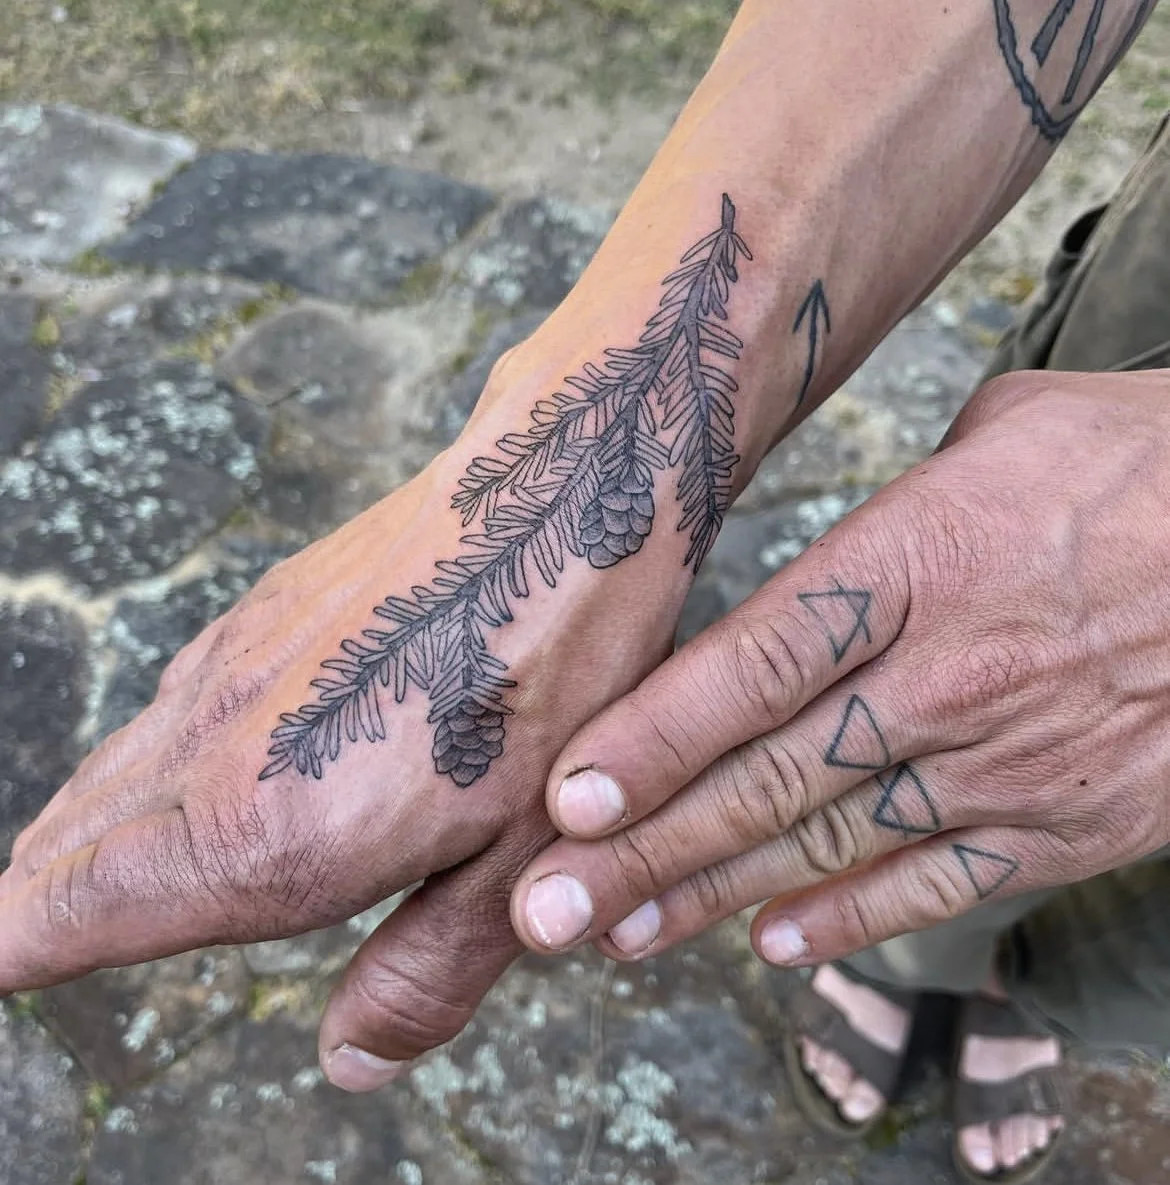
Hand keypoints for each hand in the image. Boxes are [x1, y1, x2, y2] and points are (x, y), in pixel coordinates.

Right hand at [0, 340, 690, 1087]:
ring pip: (110, 772)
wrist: (555, 499)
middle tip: (31, 945)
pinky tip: (176, 772)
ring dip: (85, 836)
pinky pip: (162, 707)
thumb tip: (351, 1063)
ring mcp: (230, 668)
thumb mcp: (523, 856)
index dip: (15, 948)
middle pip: (67, 848)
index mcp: (267, 836)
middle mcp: (218, 749)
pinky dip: (141, 763)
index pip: (68, 910)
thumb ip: (428, 969)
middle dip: (43, 907)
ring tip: (76, 880)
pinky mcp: (260, 613)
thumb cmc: (558, 678)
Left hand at [511, 370, 1169, 969]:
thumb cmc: (1147, 462)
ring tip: (618, 934)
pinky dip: (851, 916)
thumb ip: (891, 509)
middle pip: (769, 775)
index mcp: (924, 558)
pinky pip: (943, 881)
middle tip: (543, 908)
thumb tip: (814, 560)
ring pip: (834, 842)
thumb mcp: (1009, 434)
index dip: (653, 737)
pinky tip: (771, 942)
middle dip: (646, 850)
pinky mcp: (1075, 817)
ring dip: (716, 895)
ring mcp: (1014, 756)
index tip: (564, 797)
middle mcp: (955, 670)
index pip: (756, 662)